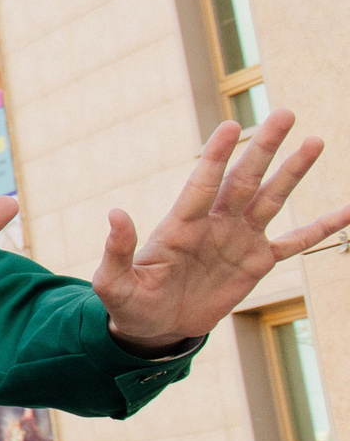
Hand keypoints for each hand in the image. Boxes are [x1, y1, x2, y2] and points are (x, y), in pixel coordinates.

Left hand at [95, 110, 349, 351]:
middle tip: (284, 114)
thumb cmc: (130, 303)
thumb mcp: (114, 282)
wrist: (155, 327)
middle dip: (263, 148)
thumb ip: (117, 250)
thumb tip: (114, 213)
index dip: (216, 156)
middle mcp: (214, 224)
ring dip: (293, 171)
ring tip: (314, 141)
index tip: (230, 126)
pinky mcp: (257, 261)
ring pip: (271, 198)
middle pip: (243, 179)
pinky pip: (296, 242)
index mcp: (180, 226)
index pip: (202, 183)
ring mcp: (238, 240)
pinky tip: (347, 211)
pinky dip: (322, 227)